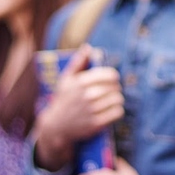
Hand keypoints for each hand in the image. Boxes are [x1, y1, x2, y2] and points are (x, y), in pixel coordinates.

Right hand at [34, 45, 123, 170]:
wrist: (56, 126)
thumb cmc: (63, 99)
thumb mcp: (66, 79)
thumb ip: (78, 62)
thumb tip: (88, 47)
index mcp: (81, 82)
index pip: (110, 74)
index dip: (113, 76)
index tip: (111, 79)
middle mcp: (87, 95)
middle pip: (115, 87)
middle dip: (115, 88)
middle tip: (112, 91)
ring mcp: (92, 110)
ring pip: (118, 99)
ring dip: (117, 99)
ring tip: (113, 100)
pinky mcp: (96, 124)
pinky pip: (117, 113)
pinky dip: (117, 111)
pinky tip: (113, 110)